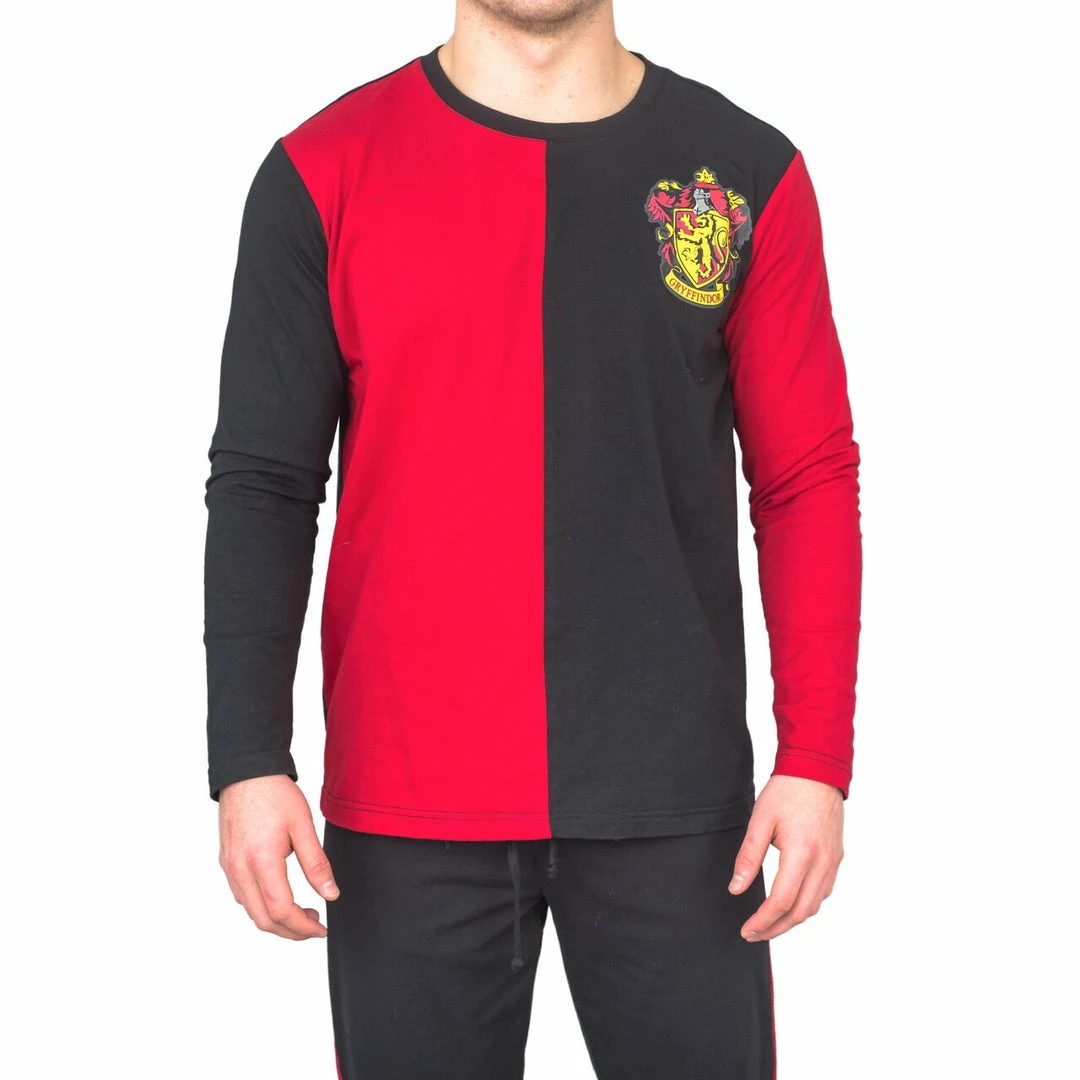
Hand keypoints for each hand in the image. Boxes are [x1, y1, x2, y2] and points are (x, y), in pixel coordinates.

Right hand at [218, 775, 338, 939]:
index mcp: (262, 861)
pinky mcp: (226, 862)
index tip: (321, 928)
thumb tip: (331, 894)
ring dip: (276, 920)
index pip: (281, 910)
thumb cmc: (275, 794)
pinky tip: (280, 896)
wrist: (246, 773)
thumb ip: (317, 864)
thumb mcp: (303, 826)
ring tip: (302, 911)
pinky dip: (261, 906)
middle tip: (315, 925)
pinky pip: (242, 896)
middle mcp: (240, 870)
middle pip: (263, 920)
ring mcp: (229, 867)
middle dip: (291, 931)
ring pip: (251, 911)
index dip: (303, 927)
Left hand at [729, 774, 843, 941]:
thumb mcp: (760, 820)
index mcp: (802, 854)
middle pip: (800, 912)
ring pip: (814, 905)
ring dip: (792, 920)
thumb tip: (736, 889)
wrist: (817, 771)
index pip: (781, 902)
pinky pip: (823, 891)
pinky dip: (806, 905)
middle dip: (776, 928)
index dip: (762, 921)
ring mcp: (833, 861)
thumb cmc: (786, 792)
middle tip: (754, 934)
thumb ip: (748, 857)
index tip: (746, 930)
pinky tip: (790, 904)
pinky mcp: (836, 857)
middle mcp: (822, 862)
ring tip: (768, 924)